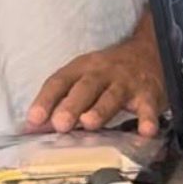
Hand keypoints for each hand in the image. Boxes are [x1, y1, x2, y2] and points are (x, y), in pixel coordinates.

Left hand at [25, 26, 165, 136]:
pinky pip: (148, 107)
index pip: (59, 81)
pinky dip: (147, 118)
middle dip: (71, 105)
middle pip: (85, 87)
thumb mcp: (84, 78)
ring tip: (89, 124)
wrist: (149, 52)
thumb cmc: (108, 73)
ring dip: (101, 110)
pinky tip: (145, 131)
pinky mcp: (149, 94)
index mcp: (81, 68)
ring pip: (112, 96)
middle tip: (59, 124)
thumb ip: (62, 101)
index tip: (33, 119)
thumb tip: (34, 126)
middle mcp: (102, 73)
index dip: (45, 99)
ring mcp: (126, 83)